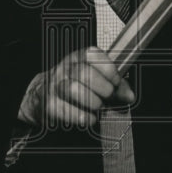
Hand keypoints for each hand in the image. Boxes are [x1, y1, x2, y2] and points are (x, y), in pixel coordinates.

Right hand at [20, 46, 134, 128]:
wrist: (42, 96)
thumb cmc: (74, 85)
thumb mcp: (95, 78)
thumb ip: (114, 85)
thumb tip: (129, 95)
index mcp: (78, 57)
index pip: (93, 55)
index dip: (109, 70)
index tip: (116, 82)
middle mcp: (65, 68)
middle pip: (85, 73)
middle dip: (103, 88)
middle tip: (108, 97)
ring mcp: (55, 86)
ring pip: (74, 89)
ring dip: (93, 102)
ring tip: (97, 107)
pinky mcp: (49, 105)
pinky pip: (68, 111)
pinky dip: (84, 117)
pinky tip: (89, 117)